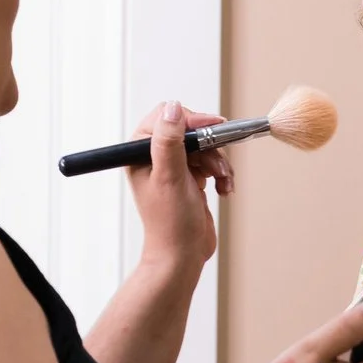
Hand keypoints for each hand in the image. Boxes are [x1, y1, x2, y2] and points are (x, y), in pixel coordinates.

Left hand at [127, 101, 230, 276]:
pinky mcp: (190, 177)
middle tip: (216, 165)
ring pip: (205, 146)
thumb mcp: (170, 177)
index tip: (212, 130)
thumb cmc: (170, 223)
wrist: (183, 254)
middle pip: (190, 130)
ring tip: (221, 182)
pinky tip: (223, 189)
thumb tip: (172, 109)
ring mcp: (174, 167)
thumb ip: (169, 142)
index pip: (166, 117)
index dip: (191, 121)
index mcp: (140, 152)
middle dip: (210, 147)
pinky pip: (212, 162)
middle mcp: (154, 157)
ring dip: (219, 163)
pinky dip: (222, 174)